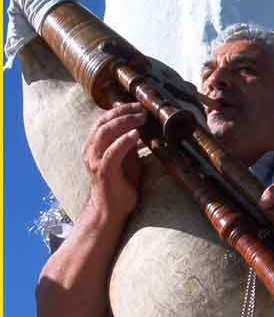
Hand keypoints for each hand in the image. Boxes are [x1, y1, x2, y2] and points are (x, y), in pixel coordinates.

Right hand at [82, 102, 146, 217]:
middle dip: (122, 112)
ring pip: (105, 133)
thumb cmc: (121, 184)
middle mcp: (91, 151)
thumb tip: (139, 127)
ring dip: (124, 122)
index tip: (136, 106)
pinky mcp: (103, 172)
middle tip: (140, 109)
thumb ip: (128, 144)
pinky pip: (111, 152)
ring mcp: (95, 161)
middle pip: (103, 123)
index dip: (119, 110)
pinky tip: (135, 134)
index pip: (103, 121)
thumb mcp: (128, 159)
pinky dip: (123, 141)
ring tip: (140, 118)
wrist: (112, 210)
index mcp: (94, 146)